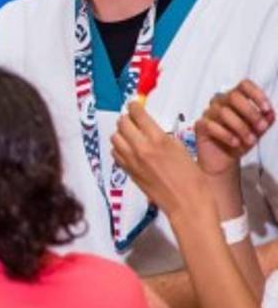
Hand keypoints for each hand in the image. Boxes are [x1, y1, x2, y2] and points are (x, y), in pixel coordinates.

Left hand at [112, 101, 211, 218]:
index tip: (134, 104)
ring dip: (121, 133)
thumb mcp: (181, 148)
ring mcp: (132, 161)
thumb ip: (162, 136)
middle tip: (133, 119)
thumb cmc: (192, 178)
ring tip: (130, 134)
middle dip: (127, 118)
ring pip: (115, 137)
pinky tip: (128, 149)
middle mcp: (141, 148)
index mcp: (158, 139)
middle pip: (122, 123)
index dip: (135, 107)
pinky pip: (115, 153)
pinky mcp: (128, 172)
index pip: (137, 114)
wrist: (187, 203)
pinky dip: (119, 148)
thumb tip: (150, 127)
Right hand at [195, 79, 274, 176]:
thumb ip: (265, 121)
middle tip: (261, 127)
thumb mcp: (257, 132)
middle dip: (250, 113)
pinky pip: (211, 126)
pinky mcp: (200, 125)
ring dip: (241, 128)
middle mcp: (220, 102)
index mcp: (235, 98)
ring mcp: (208, 113)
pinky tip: (235, 143)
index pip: (244, 85)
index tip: (266, 109)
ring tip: (250, 141)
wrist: (224, 160)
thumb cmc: (240, 141)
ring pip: (223, 112)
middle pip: (233, 96)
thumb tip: (271, 113)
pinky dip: (226, 135)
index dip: (256, 94)